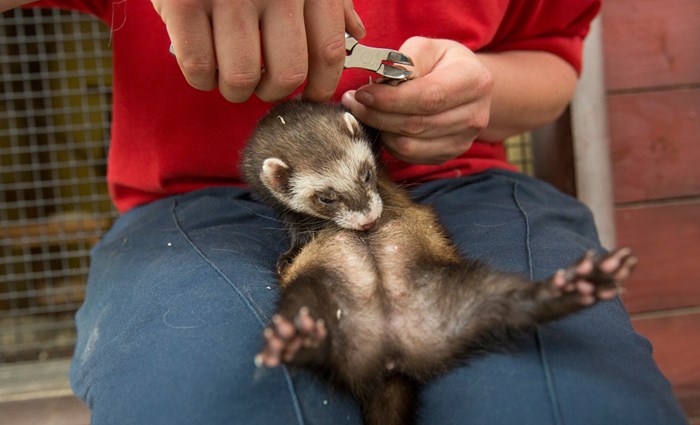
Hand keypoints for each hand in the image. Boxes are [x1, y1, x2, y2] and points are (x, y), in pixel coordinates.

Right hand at [152, 0, 364, 102]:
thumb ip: (330, 0)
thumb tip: (354, 32)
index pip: (328, 52)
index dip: (321, 86)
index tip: (310, 95)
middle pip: (287, 74)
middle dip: (272, 92)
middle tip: (260, 84)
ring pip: (241, 78)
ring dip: (235, 90)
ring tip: (228, 75)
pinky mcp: (184, 3)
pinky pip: (199, 68)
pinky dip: (202, 79)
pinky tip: (204, 66)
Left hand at [341, 37, 492, 164]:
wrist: (466, 86)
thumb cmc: (442, 63)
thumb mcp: (427, 48)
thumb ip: (406, 61)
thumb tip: (382, 82)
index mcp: (473, 81)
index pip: (427, 97)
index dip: (390, 99)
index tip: (363, 93)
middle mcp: (474, 115)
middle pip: (416, 124)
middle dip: (377, 115)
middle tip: (353, 103)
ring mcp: (463, 140)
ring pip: (409, 144)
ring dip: (380, 129)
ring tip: (363, 112)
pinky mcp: (448, 155)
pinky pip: (410, 156)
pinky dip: (390, 143)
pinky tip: (382, 125)